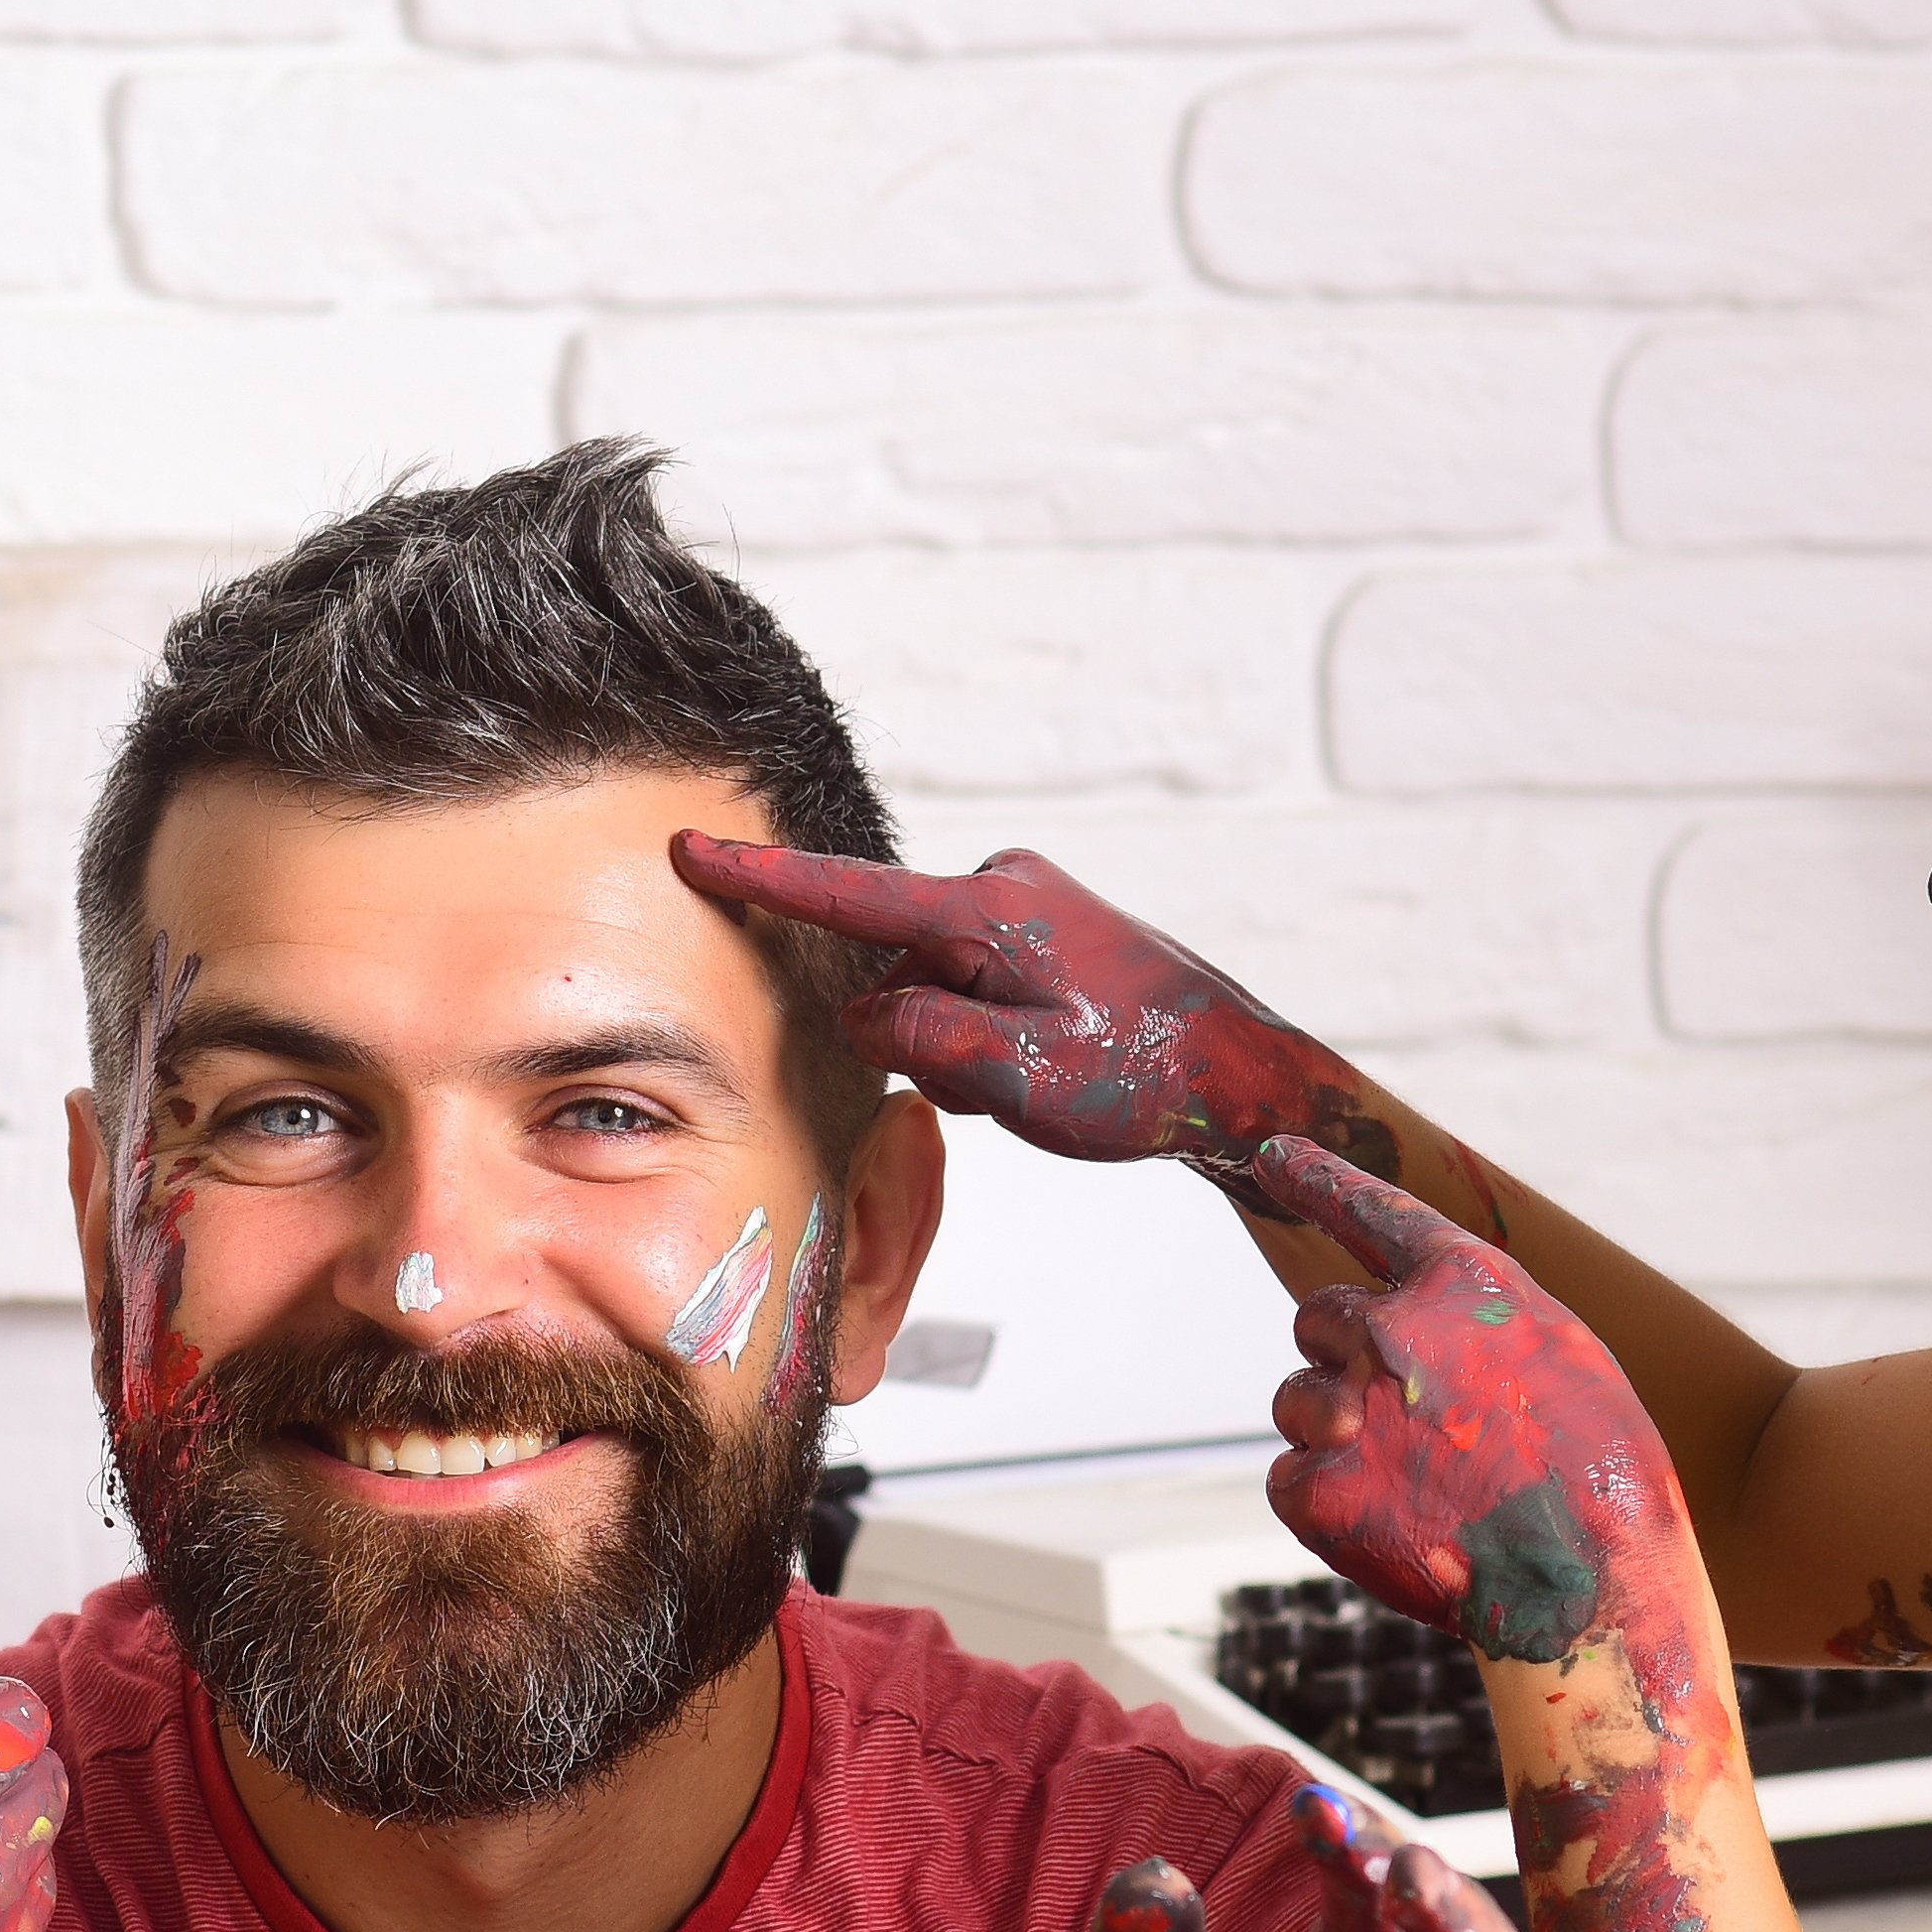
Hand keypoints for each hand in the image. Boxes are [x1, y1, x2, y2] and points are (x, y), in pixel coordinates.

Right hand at [670, 832, 1400, 1177]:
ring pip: (928, 984)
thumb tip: (862, 1014)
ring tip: (1036, 1080)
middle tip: (1000, 1083)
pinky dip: (978, 1034)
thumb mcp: (1018, 1079)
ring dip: (954, 1043)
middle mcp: (999, 888)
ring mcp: (1021, 906)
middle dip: (916, 1032)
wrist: (1241, 1075)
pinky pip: (964, 986)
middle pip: (892, 962)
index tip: (689, 848)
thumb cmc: (1143, 1078)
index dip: (760, 879)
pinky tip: (1038, 1066)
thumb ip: (920, 1040)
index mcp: (987, 912)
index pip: (847, 894)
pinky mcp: (1037, 932)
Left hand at [1249, 1135, 1731, 1931]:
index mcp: (1461, 1281)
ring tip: (1415, 1485)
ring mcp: (1346, 1407)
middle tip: (1410, 1425)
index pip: (1368, 1207)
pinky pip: (1289, 1478)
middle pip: (1318, 1319)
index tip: (1273, 1155)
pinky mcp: (1316, 1488)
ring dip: (1334, 1433)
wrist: (1589, 1583)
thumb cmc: (1594, 1476)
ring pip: (1296, 1401)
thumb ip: (1469, 1327)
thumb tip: (1392, 1337)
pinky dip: (1326, 1502)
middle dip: (1346, 1362)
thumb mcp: (1555, 1358)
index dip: (1317, 1176)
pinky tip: (1393, 1526)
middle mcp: (1390, 1328)